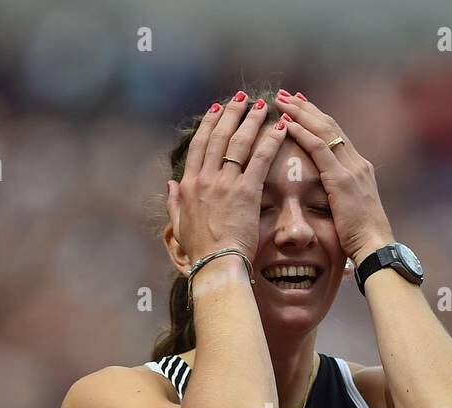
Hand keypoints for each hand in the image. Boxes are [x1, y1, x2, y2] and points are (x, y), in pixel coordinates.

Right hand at [167, 93, 288, 265]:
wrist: (216, 264)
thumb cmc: (200, 251)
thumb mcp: (179, 225)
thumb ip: (174, 203)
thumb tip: (171, 185)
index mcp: (188, 185)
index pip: (200, 146)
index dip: (208, 124)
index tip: (215, 109)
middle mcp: (205, 179)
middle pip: (219, 137)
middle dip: (231, 114)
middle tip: (242, 99)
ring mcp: (225, 184)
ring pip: (239, 142)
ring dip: (252, 120)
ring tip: (263, 106)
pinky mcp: (246, 192)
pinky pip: (261, 159)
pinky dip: (271, 139)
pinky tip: (281, 127)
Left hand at [273, 90, 394, 264]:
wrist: (376, 249)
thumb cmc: (362, 238)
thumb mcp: (350, 210)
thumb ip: (340, 196)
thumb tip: (327, 194)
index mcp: (359, 169)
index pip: (336, 135)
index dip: (317, 119)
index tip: (301, 106)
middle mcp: (357, 163)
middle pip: (330, 125)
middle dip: (307, 109)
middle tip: (287, 95)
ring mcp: (351, 169)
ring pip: (323, 130)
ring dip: (301, 114)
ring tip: (282, 101)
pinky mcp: (341, 180)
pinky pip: (319, 149)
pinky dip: (302, 133)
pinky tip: (287, 124)